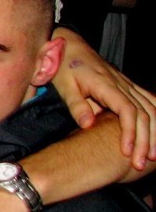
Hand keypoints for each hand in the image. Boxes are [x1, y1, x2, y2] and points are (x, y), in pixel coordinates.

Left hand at [52, 27, 155, 167]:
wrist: (69, 47)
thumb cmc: (64, 67)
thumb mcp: (65, 86)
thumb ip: (77, 105)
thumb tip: (88, 125)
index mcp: (107, 86)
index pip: (127, 111)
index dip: (130, 133)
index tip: (127, 152)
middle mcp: (122, 85)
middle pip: (143, 114)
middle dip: (145, 141)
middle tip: (140, 163)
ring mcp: (127, 84)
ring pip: (151, 109)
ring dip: (155, 133)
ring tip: (153, 155)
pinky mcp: (128, 86)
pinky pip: (150, 100)